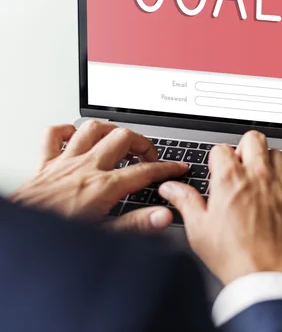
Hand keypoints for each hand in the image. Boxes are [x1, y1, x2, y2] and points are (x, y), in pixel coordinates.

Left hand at [9, 121, 188, 232]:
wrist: (21, 233)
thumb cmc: (56, 235)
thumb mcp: (104, 236)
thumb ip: (137, 224)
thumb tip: (163, 216)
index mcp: (103, 187)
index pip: (144, 171)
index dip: (167, 168)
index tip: (177, 167)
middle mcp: (86, 168)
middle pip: (122, 138)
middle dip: (142, 143)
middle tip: (148, 155)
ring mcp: (64, 162)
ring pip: (92, 129)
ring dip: (110, 131)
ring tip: (120, 140)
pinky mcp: (44, 163)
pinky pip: (54, 134)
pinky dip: (67, 131)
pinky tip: (77, 137)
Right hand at [159, 131, 281, 284]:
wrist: (266, 278)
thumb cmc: (234, 258)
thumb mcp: (199, 230)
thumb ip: (186, 202)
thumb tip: (171, 188)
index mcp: (229, 180)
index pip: (221, 149)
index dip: (218, 160)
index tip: (219, 173)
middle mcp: (257, 176)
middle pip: (252, 139)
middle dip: (245, 149)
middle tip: (242, 170)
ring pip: (278, 151)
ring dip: (270, 160)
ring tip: (265, 178)